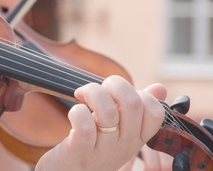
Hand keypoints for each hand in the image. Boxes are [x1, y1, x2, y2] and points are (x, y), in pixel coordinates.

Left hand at [35, 75, 165, 170]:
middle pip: (132, 103)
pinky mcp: (79, 150)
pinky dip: (78, 111)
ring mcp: (103, 150)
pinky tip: (75, 113)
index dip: (138, 93)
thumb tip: (159, 88)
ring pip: (107, 110)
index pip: (155, 111)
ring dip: (93, 92)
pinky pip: (84, 124)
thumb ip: (137, 109)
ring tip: (83, 95)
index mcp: (136, 139)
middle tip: (98, 89)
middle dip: (114, 84)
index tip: (118, 94)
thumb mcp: (119, 130)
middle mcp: (124, 146)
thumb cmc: (92, 147)